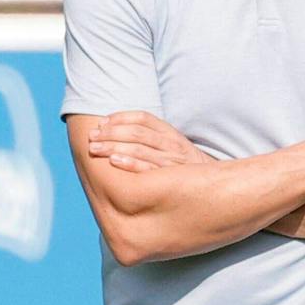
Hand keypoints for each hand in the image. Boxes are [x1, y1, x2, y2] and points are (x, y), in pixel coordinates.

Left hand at [85, 111, 209, 172]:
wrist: (212, 186)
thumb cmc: (183, 167)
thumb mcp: (171, 147)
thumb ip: (149, 137)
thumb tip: (113, 131)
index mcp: (170, 133)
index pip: (143, 118)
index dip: (120, 118)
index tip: (101, 123)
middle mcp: (171, 144)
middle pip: (137, 132)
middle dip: (111, 133)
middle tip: (91, 137)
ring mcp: (171, 161)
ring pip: (139, 149)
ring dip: (113, 147)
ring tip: (94, 148)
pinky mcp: (170, 179)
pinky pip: (147, 169)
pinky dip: (130, 164)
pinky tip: (113, 162)